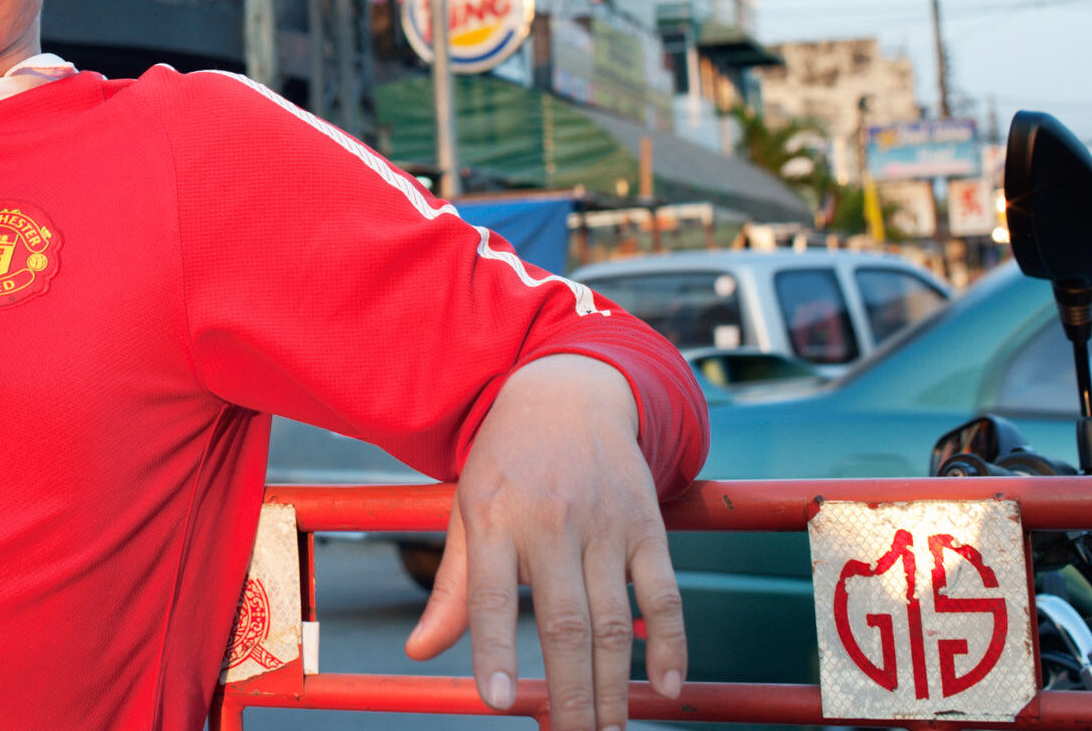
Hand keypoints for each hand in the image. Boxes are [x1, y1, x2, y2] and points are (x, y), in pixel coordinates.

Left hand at [405, 354, 685, 730]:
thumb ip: (452, 586)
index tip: (496, 700)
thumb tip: (420, 649)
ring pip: (614, 619)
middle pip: (564, 622)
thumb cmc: (508, 460)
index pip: (492, 594)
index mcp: (495, 518)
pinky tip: (665, 687)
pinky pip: (664, 592)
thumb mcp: (466, 508)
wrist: (568, 392)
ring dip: (613, 685)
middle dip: (570, 693)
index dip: (495, 648)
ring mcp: (604, 524)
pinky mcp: (647, 525)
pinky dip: (670, 642)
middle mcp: (551, 521)